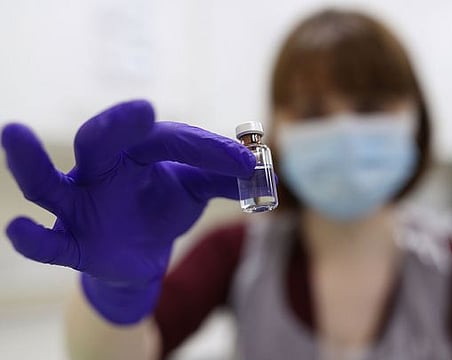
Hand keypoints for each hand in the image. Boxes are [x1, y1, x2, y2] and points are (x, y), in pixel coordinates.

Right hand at [1, 100, 254, 323]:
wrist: (141, 254)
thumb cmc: (162, 210)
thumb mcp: (195, 191)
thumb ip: (223, 179)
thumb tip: (262, 171)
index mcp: (133, 153)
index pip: (166, 141)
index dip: (206, 151)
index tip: (245, 164)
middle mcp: (99, 172)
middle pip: (98, 141)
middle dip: (116, 126)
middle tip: (142, 111)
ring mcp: (79, 207)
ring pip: (48, 183)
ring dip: (30, 163)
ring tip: (12, 132)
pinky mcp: (73, 244)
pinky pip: (49, 243)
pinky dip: (33, 239)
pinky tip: (18, 229)